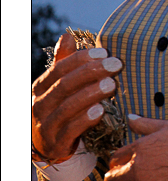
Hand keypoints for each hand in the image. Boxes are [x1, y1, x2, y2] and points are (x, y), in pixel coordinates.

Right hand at [32, 31, 122, 163]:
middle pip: (65, 85)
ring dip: (91, 94)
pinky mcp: (56, 144)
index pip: (60, 68)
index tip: (104, 52)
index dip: (82, 59)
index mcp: (41, 86)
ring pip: (68, 107)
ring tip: (111, 85)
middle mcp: (40, 104)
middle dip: (91, 73)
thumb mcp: (58, 84)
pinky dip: (85, 120)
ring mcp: (46, 125)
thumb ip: (63, 62)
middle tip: (115, 65)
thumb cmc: (58, 106)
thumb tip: (67, 36)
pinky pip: (70, 131)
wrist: (47, 144)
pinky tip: (101, 110)